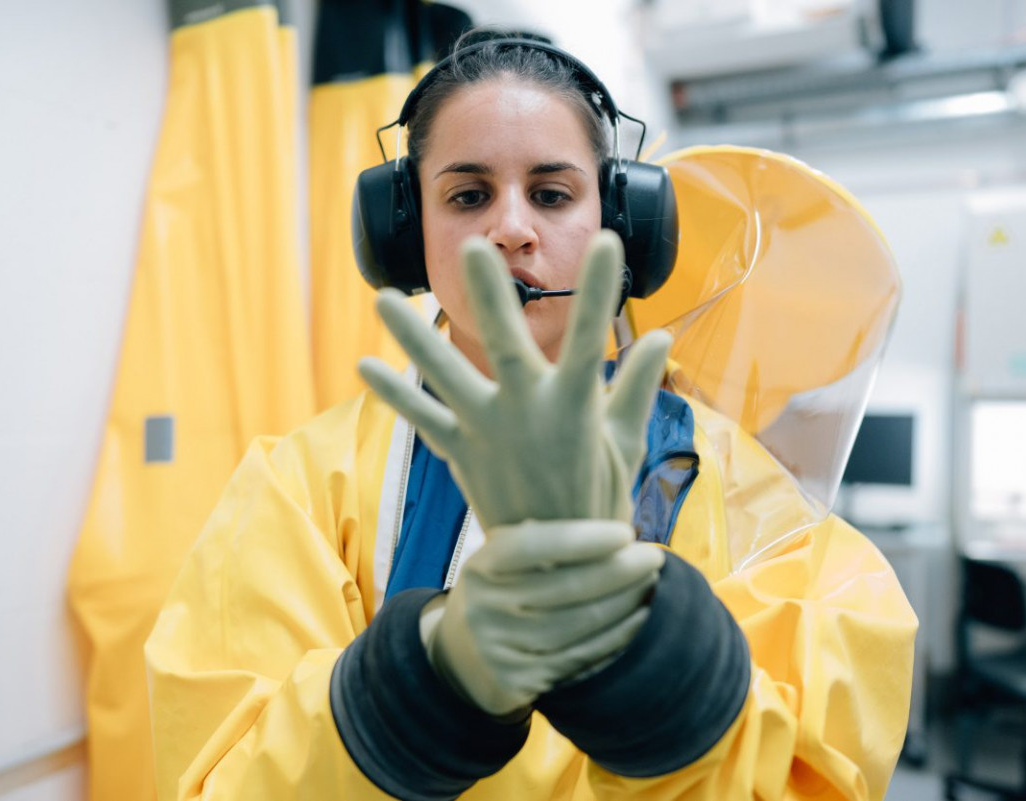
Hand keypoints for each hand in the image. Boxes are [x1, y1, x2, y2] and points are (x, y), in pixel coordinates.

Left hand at [358, 230, 671, 527]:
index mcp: (573, 406)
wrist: (556, 567)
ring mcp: (486, 433)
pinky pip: (422, 421)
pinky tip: (364, 366)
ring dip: (413, 337)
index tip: (608, 240)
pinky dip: (394, 397)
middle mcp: (525, 413)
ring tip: (382, 299)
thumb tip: (661, 339)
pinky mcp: (461, 454)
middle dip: (490, 294)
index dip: (600, 288)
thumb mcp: (625, 443)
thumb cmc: (597, 501)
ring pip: (444, 376)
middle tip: (472, 247)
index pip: (592, 336)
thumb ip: (636, 387)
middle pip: (504, 344)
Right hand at [419, 519, 663, 715]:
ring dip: (624, 603)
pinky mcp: (518, 681)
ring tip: (652, 582)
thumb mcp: (505, 557)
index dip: (580, 539)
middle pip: (564, 587)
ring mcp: (499, 648)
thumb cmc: (505, 588)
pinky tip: (641, 617)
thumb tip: (613, 480)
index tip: (625, 533)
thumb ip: (546, 529)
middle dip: (618, 570)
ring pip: (578, 624)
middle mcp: (483, 607)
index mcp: (481, 565)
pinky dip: (617, 637)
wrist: (465, 655)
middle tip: (654, 556)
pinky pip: (580, 657)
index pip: (530, 546)